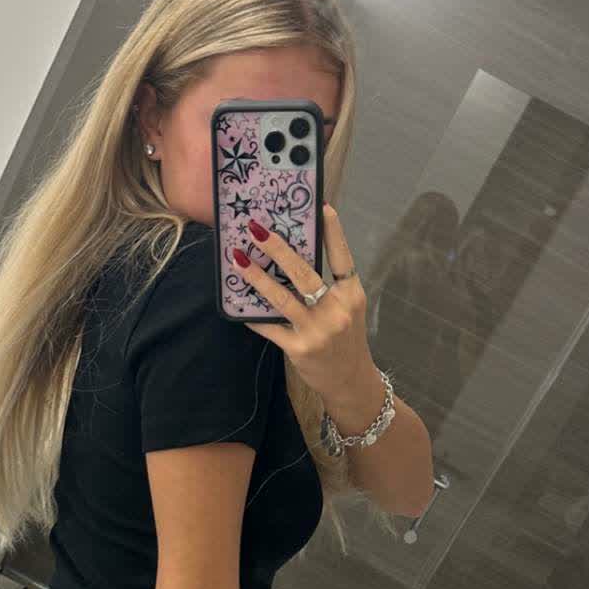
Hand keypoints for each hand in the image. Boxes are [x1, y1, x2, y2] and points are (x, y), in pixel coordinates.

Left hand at [231, 203, 384, 427]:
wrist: (350, 381)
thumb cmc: (345, 339)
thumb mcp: (347, 309)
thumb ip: (329, 286)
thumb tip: (294, 257)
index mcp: (351, 294)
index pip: (341, 257)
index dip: (333, 232)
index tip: (321, 207)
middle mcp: (337, 310)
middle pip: (304, 273)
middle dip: (278, 249)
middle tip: (256, 229)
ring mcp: (318, 330)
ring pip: (283, 298)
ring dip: (257, 277)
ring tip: (238, 260)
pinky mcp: (300, 349)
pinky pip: (271, 327)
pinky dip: (254, 316)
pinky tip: (239, 306)